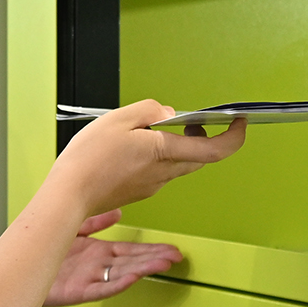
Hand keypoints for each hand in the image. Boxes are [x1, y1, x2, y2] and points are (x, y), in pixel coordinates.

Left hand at [45, 215, 185, 306]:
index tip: (170, 249)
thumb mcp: (74, 230)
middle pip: (132, 261)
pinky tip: (133, 278)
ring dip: (143, 269)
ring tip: (162, 264)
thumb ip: (96, 221)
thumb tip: (117, 212)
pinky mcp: (78, 291)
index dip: (151, 250)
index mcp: (97, 252)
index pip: (131, 250)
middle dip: (154, 259)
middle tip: (176, 256)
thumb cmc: (43, 251)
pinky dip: (118, 283)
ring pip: (122, 274)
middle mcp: (97, 266)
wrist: (19, 267)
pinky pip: (102, 288)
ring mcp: (89, 278)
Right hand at [49, 99, 243, 221]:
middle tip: (191, 121)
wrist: (68, 196)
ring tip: (148, 131)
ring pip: (177, 163)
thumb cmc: (88, 160)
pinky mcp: (140, 191)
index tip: (238, 122)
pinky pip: (158, 172)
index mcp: (163, 152)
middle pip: (198, 156)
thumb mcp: (117, 118)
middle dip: (201, 137)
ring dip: (175, 146)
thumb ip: (148, 110)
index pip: (214, 149)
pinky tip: (131, 149)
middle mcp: (164, 173)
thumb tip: (166, 114)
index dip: (233, 137)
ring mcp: (152, 185)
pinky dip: (156, 157)